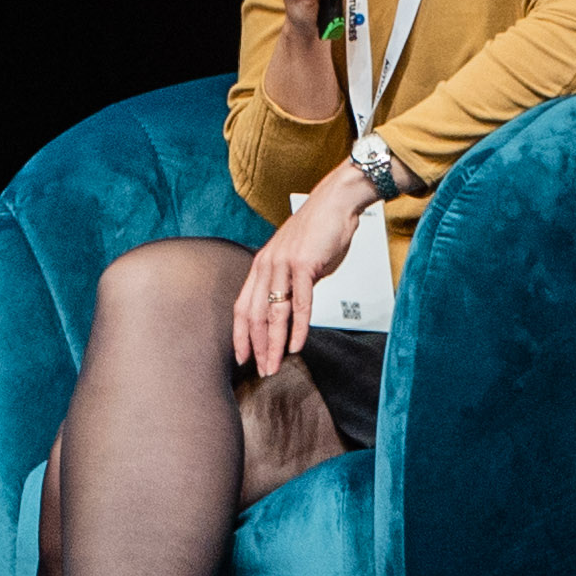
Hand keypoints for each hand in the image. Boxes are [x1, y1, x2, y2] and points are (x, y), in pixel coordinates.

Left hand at [231, 163, 372, 378]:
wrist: (335, 204)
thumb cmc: (318, 233)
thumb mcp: (295, 262)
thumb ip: (289, 285)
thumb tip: (290, 310)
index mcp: (260, 266)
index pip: (243, 307)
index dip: (241, 335)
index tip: (242, 357)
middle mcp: (266, 266)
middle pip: (254, 315)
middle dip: (256, 347)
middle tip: (261, 370)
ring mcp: (283, 266)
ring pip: (274, 313)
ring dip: (274, 343)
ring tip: (275, 365)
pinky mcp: (304, 266)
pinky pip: (300, 303)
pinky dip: (297, 327)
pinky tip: (296, 345)